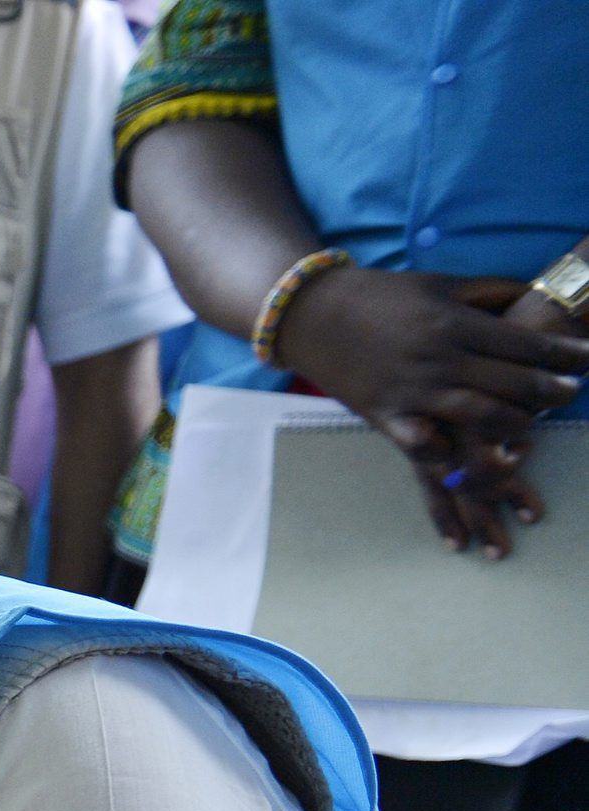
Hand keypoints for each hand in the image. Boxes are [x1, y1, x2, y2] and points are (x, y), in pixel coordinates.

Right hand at [272, 267, 588, 552]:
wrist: (314, 315)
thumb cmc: (382, 297)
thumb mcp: (441, 284)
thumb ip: (489, 292)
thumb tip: (534, 295)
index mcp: (454, 323)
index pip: (524, 343)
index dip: (564, 354)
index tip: (588, 360)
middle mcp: (438, 358)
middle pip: (511, 382)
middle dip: (552, 391)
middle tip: (573, 394)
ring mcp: (411, 390)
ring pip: (478, 416)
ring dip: (514, 426)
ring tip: (531, 429)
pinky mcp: (385, 415)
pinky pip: (421, 444)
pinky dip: (445, 455)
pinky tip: (464, 460)